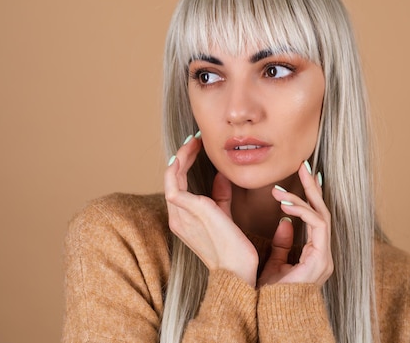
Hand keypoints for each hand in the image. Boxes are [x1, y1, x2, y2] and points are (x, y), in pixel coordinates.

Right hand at [164, 133, 258, 286]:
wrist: (238, 270)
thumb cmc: (234, 249)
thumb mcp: (225, 217)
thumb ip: (220, 197)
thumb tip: (220, 175)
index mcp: (184, 220)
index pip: (178, 186)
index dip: (185, 165)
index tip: (198, 148)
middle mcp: (177, 218)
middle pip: (171, 179)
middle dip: (182, 156)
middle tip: (196, 140)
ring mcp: (180, 215)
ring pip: (171, 176)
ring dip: (181, 156)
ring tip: (194, 141)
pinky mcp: (189, 210)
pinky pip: (175, 181)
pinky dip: (181, 163)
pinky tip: (192, 151)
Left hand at [257, 162, 332, 286]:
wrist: (271, 316)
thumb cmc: (270, 295)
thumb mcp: (274, 264)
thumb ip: (282, 245)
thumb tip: (285, 223)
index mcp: (314, 254)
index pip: (315, 218)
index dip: (308, 196)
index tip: (299, 176)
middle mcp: (323, 254)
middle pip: (322, 212)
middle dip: (312, 187)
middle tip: (303, 166)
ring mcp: (324, 257)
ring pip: (321, 216)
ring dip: (301, 198)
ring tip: (279, 190)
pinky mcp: (321, 259)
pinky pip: (318, 226)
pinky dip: (302, 212)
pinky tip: (285, 204)